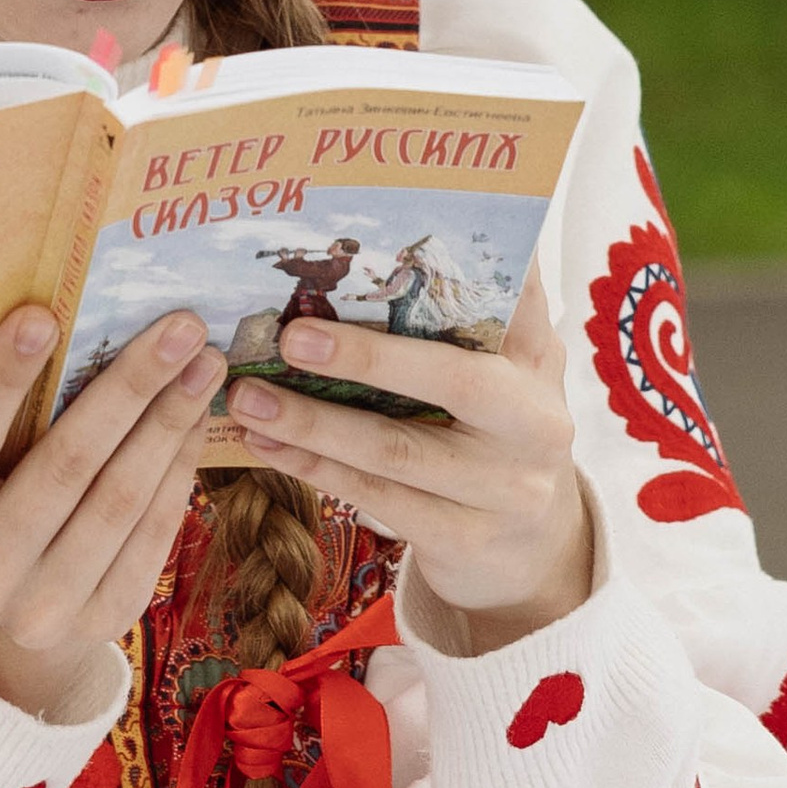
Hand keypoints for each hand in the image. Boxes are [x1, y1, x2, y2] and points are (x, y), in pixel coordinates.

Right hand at [0, 305, 224, 718]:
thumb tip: (42, 320)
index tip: (42, 315)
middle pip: (65, 468)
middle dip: (129, 388)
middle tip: (179, 328)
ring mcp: (41, 611)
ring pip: (119, 499)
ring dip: (169, 422)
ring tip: (203, 364)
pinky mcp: (100, 621)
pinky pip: (150, 533)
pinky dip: (177, 469)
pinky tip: (193, 420)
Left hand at [224, 263, 590, 653]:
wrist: (531, 549)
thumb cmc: (494, 436)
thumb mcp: (503, 375)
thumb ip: (471, 318)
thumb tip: (407, 239)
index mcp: (539, 360)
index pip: (516, 297)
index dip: (470, 264)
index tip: (399, 238)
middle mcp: (534, 420)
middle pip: (452, 380)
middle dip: (366, 357)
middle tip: (290, 337)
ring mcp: (505, 487)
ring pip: (395, 449)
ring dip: (311, 422)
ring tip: (247, 398)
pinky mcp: (466, 537)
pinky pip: (377, 497)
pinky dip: (314, 468)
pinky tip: (265, 445)